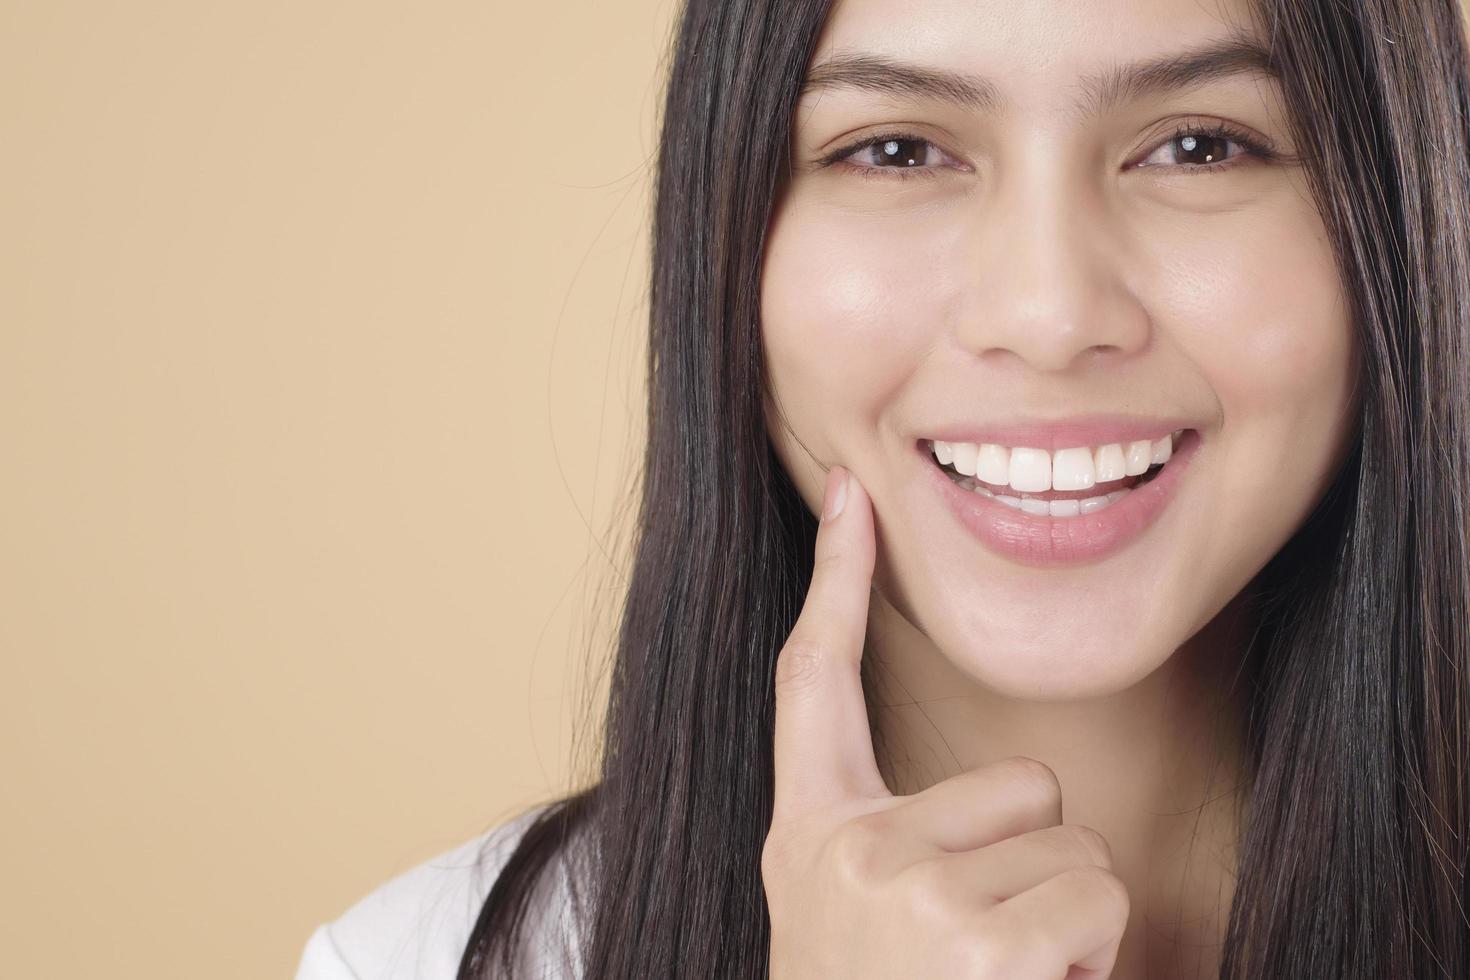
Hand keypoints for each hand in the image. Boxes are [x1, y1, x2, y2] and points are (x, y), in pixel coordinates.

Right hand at [762, 465, 1129, 978]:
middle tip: (983, 958)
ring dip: (1066, 924)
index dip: (833, 581)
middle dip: (1035, 870)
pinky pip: (1092, 897)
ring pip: (1070, 844)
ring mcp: (903, 887)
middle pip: (1017, 784)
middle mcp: (843, 847)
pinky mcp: (970, 934)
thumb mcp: (847, 918)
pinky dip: (1089, 960)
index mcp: (808, 835)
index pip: (812, 680)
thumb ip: (885, 843)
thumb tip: (1005, 796)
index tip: (852, 496)